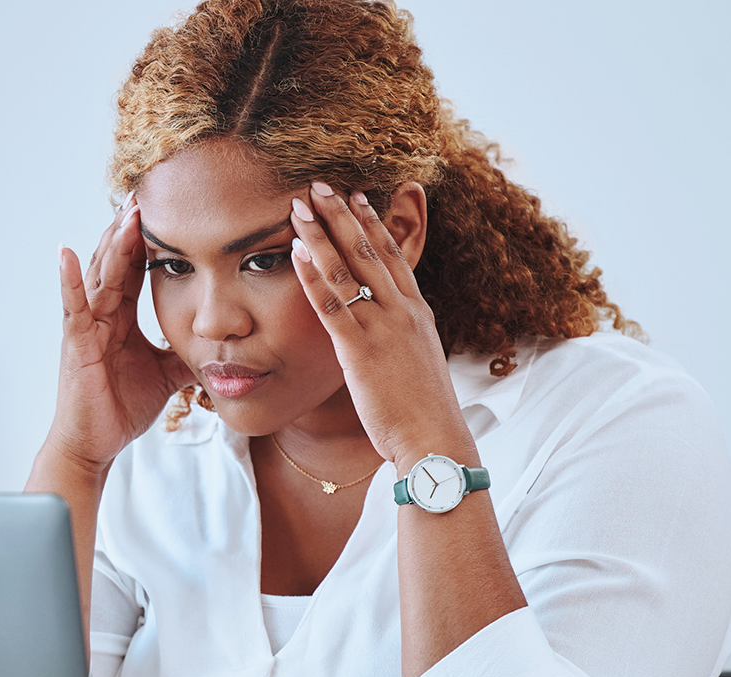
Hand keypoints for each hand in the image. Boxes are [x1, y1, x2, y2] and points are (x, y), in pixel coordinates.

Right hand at [45, 197, 193, 473]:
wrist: (94, 444)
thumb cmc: (120, 408)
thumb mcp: (166, 375)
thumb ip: (187, 354)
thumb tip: (222, 344)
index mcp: (121, 318)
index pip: (136, 269)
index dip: (150, 241)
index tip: (168, 210)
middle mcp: (101, 315)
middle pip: (118, 261)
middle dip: (133, 229)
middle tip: (150, 192)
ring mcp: (86, 326)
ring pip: (100, 275)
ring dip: (112, 242)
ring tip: (125, 211)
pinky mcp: (75, 343)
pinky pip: (73, 306)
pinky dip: (68, 280)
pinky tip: (65, 253)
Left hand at [288, 183, 473, 465]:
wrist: (435, 440)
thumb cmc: (424, 412)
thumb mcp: (417, 363)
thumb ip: (401, 339)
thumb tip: (389, 334)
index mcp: (417, 313)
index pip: (394, 255)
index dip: (373, 224)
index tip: (358, 196)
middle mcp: (402, 311)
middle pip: (369, 250)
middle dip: (343, 214)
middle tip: (321, 183)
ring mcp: (383, 327)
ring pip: (348, 268)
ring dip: (321, 233)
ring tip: (300, 204)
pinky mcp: (360, 349)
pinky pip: (332, 304)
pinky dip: (313, 275)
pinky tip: (295, 252)